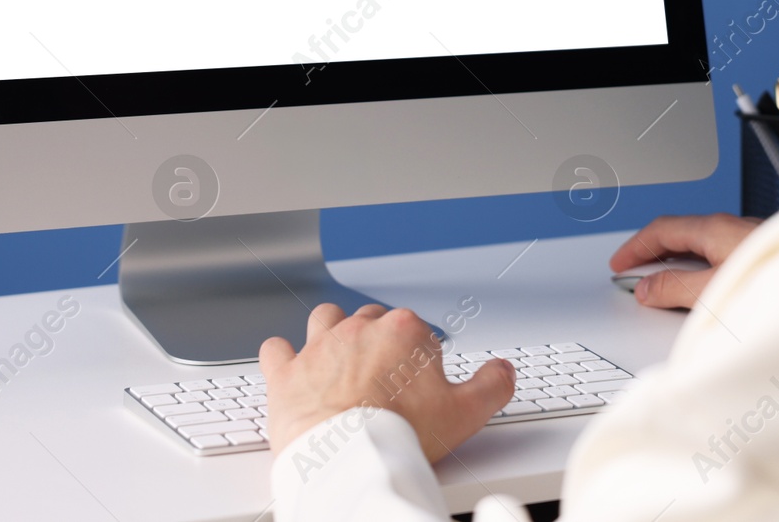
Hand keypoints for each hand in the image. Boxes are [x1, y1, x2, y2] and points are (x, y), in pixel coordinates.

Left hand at [259, 303, 515, 460]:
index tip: (421, 380)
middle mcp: (359, 330)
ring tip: (342, 358)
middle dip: (380, 339)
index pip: (417, 329)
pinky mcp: (287, 372)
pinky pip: (277, 349)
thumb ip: (492, 386)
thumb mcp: (465, 414)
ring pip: (325, 319)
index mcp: (403, 332)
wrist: (346, 459)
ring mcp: (319, 348)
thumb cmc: (401, 435)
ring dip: (332, 332)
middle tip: (387, 374)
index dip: (421, 355)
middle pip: (372, 319)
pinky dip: (283, 356)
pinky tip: (290, 366)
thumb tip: (502, 370)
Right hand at [609, 213, 760, 308]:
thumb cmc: (775, 280)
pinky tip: (702, 285)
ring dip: (676, 261)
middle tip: (634, 272)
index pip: (661, 230)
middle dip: (652, 252)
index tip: (619, 264)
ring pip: (701, 244)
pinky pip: (718, 254)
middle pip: (679, 234)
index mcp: (714, 229)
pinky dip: (698, 266)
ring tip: (663, 283)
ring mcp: (749, 239)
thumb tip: (647, 288)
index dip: (635, 247)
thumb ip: (675, 289)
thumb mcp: (712, 291)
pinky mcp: (763, 254)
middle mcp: (731, 227)